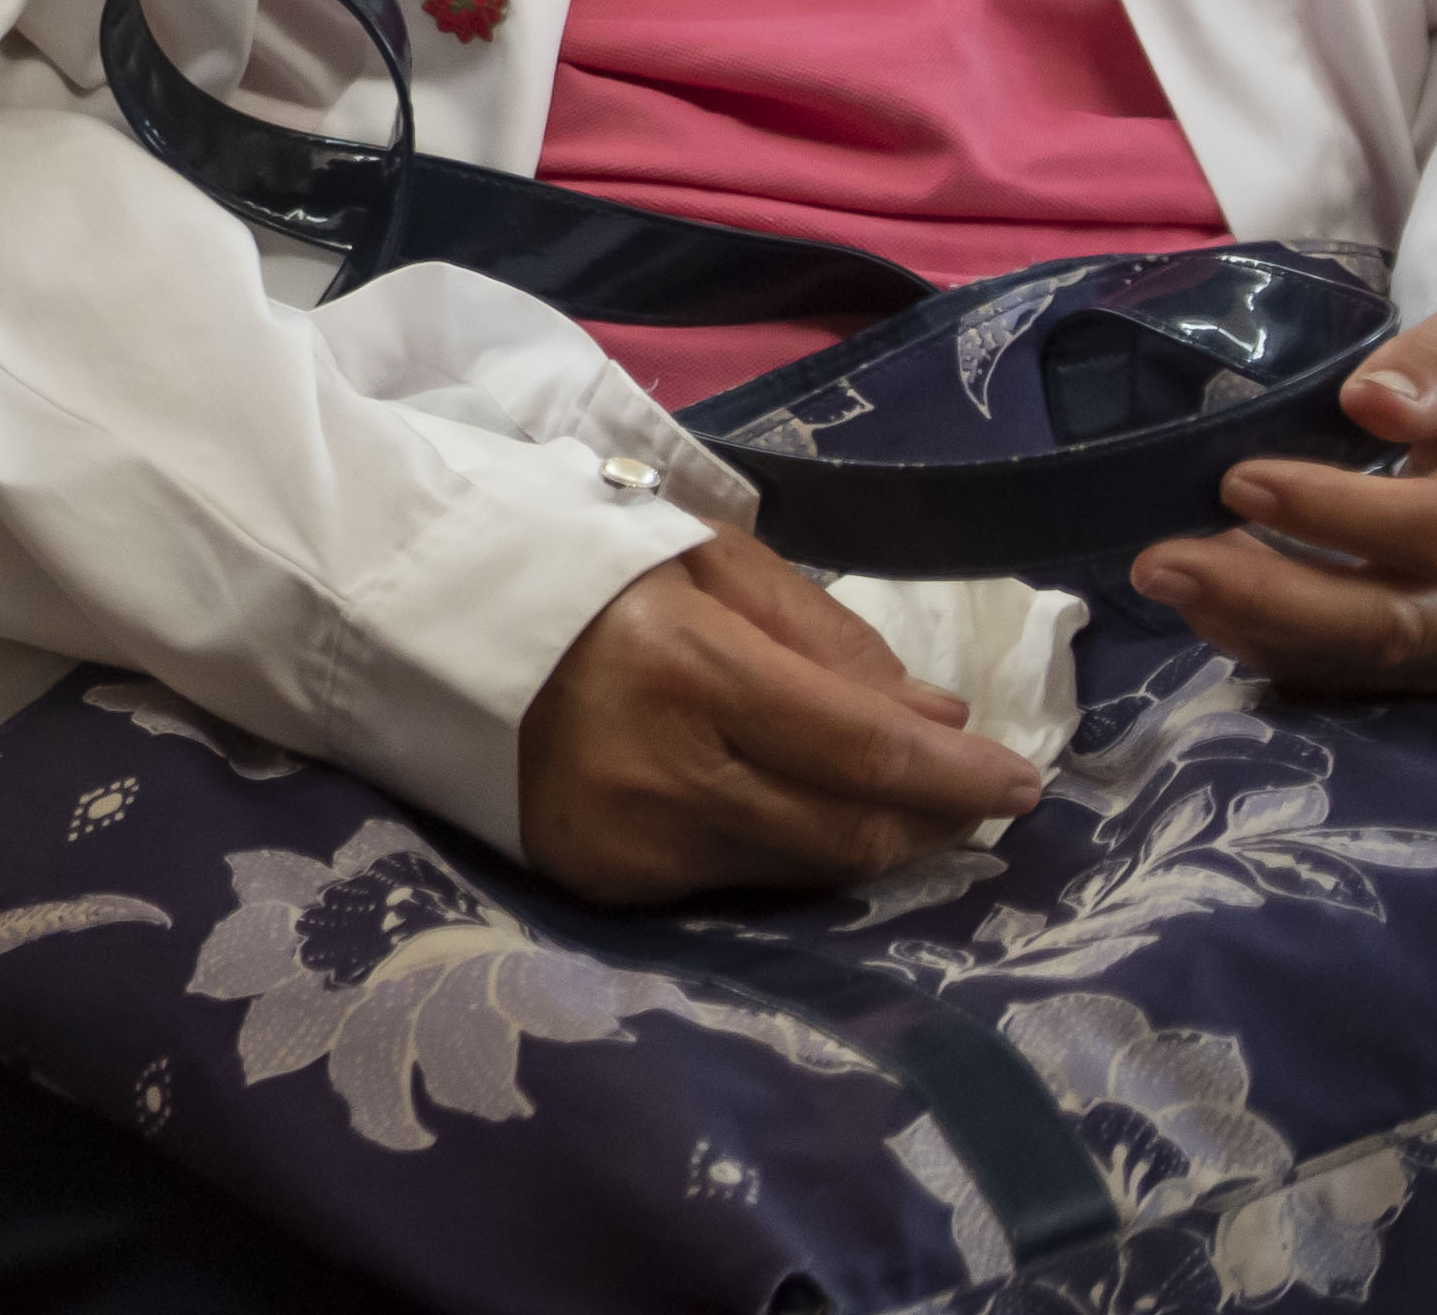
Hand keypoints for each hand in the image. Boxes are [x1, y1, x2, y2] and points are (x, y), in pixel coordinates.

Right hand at [516, 528, 1043, 900]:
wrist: (413, 621)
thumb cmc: (573, 566)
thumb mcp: (700, 555)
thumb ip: (824, 635)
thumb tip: (936, 721)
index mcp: (687, 667)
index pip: (863, 753)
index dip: (959, 778)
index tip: (1023, 783)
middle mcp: (662, 772)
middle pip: (849, 835)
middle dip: (929, 821)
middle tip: (966, 797)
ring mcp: (629, 839)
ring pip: (802, 870)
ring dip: (859, 837)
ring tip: (875, 796)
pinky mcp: (602, 880)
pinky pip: (732, 880)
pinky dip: (774, 847)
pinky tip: (763, 801)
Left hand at [1137, 312, 1436, 687]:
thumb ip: (1436, 372)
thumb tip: (1372, 401)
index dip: (1343, 512)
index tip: (1238, 481)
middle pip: (1390, 623)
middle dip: (1268, 598)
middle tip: (1159, 564)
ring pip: (1348, 659)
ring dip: (1246, 622)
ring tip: (1161, 571)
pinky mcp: (1400, 654)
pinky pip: (1326, 667)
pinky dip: (1257, 636)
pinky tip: (1196, 593)